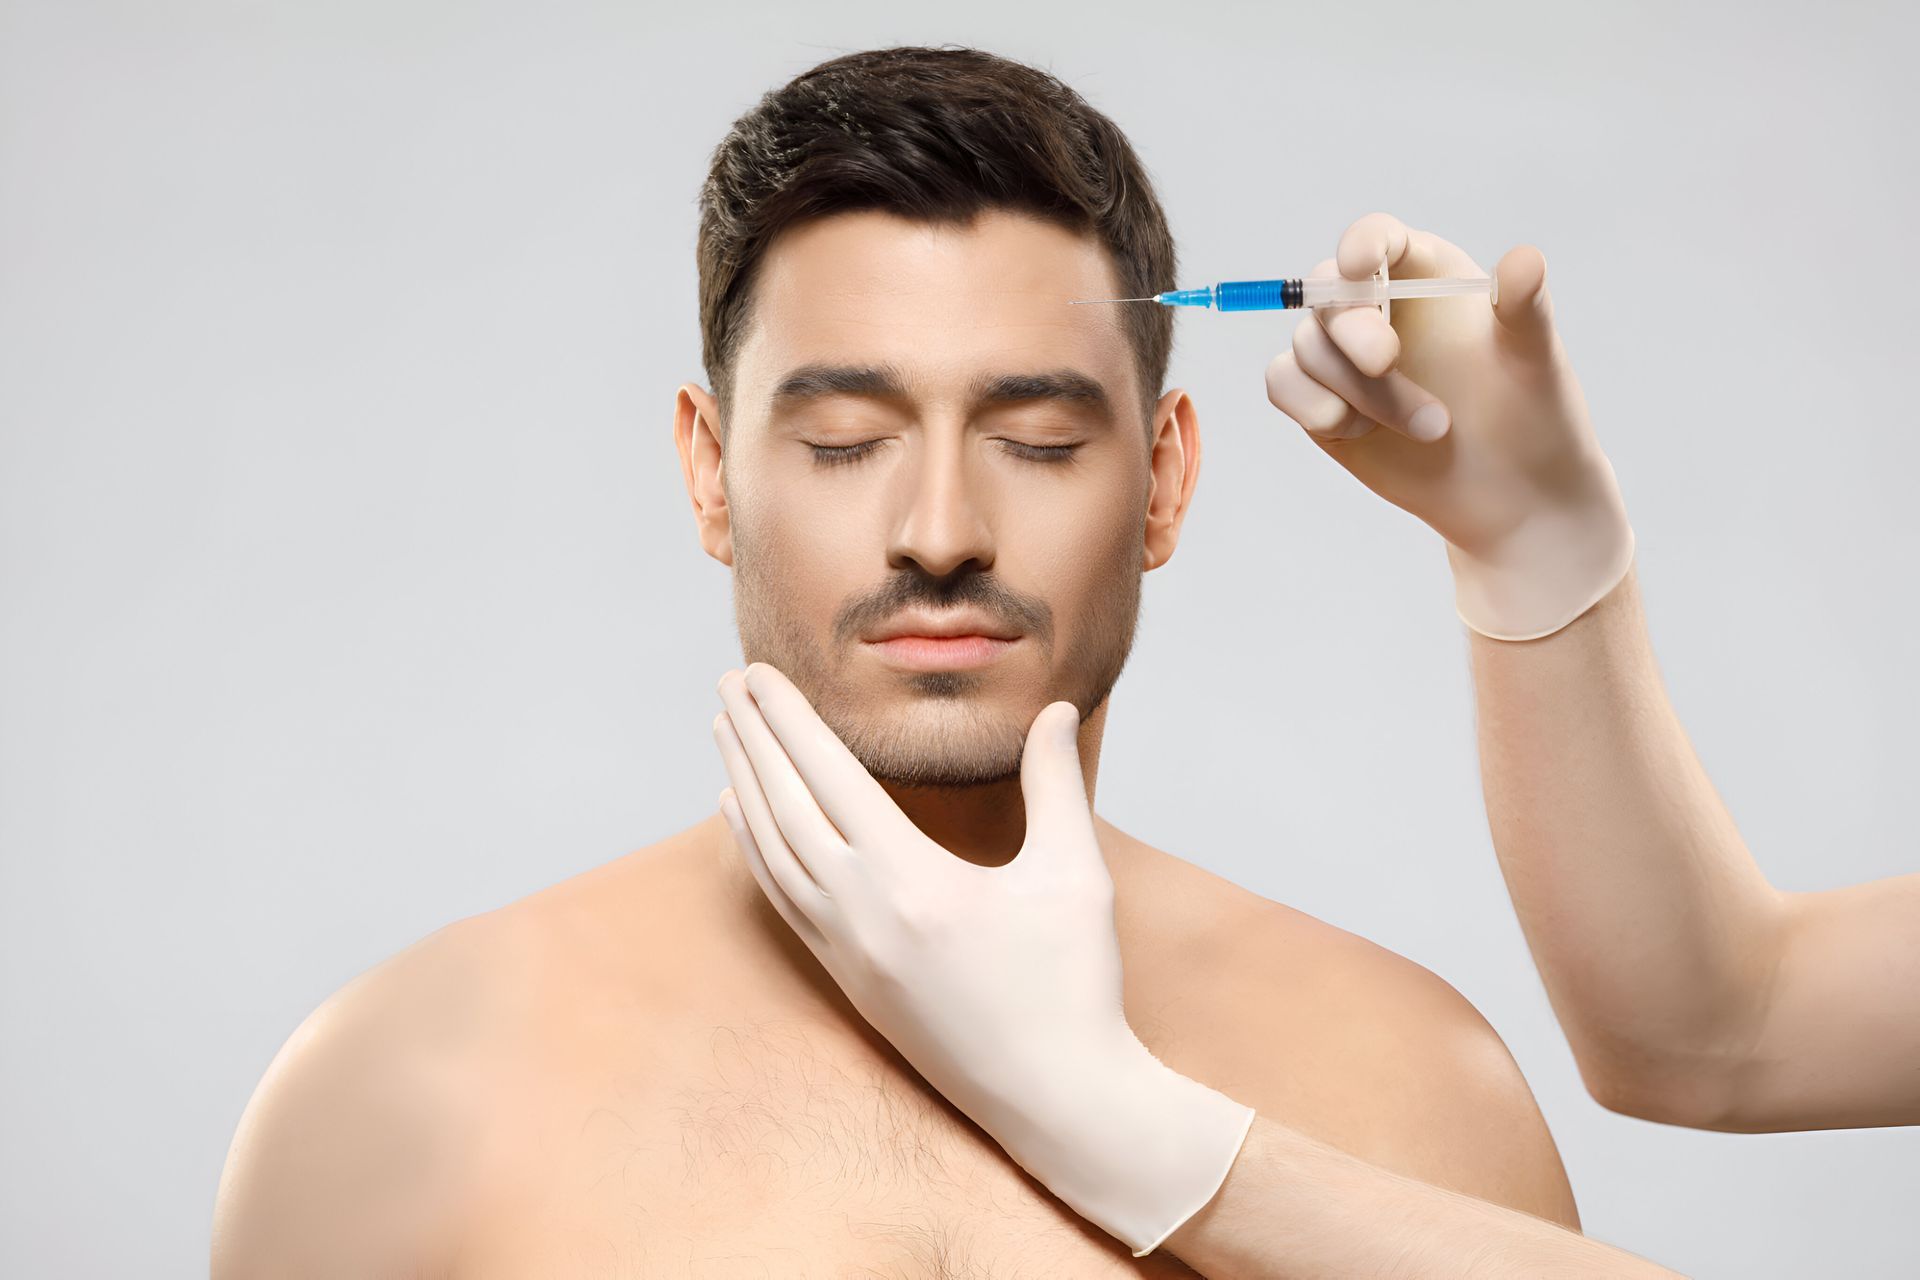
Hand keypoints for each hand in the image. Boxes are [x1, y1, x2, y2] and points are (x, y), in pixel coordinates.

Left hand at [710, 662, 1253, 1256]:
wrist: (1058, 1101)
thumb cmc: (1074, 988)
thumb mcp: (1074, 876)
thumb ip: (1056, 784)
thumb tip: (1056, 708)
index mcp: (913, 882)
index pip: (830, 778)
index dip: (789, 720)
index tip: (758, 674)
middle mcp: (864, 916)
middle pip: (786, 809)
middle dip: (753, 740)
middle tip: (728, 682)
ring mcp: (849, 954)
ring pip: (773, 856)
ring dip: (746, 788)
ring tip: (725, 735)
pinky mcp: (850, 984)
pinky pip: (784, 902)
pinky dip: (756, 852)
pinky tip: (743, 820)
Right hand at [1265, 211, 1634, 639]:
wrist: (1512, 496)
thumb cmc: (1532, 418)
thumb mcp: (1536, 361)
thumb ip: (1525, 307)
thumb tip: (1524, 257)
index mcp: (1427, 275)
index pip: (1377, 239)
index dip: (1361, 245)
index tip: (1361, 266)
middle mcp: (1378, 308)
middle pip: (1328, 293)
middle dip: (1351, 328)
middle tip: (1386, 362)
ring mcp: (1344, 357)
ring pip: (1308, 347)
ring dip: (1359, 391)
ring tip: (1431, 428)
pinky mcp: (1320, 400)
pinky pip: (1282, 384)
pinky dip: (1312, 406)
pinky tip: (1360, 432)